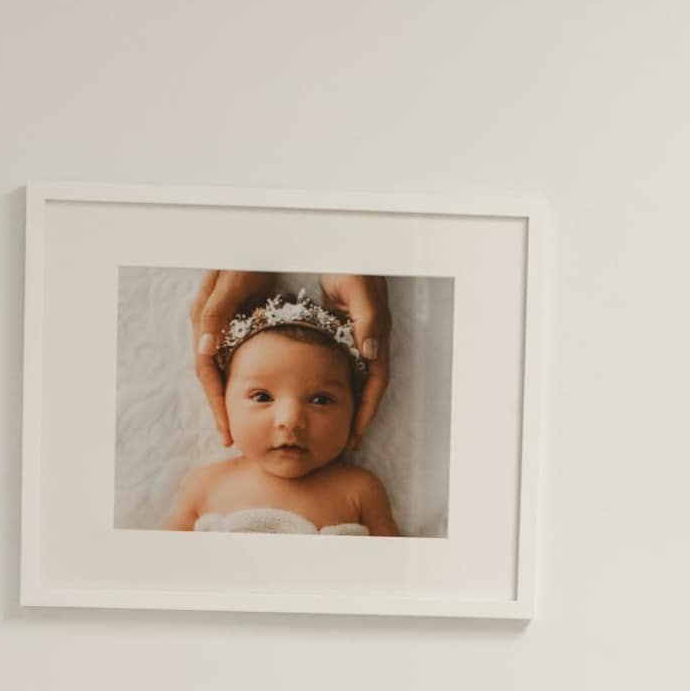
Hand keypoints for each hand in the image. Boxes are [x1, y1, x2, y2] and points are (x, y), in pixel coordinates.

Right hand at [187, 269, 277, 447]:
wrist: (264, 237)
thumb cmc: (250, 256)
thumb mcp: (235, 281)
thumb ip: (218, 312)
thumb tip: (205, 350)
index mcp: (204, 318)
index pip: (206, 370)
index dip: (215, 402)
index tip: (226, 431)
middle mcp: (208, 324)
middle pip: (212, 375)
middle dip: (221, 407)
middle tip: (231, 439)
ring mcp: (222, 322)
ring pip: (222, 368)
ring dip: (229, 395)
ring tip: (238, 424)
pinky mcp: (236, 319)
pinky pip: (235, 356)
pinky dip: (242, 377)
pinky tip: (253, 392)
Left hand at [321, 273, 390, 442]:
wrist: (342, 247)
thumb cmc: (351, 264)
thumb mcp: (358, 288)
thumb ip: (367, 318)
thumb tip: (371, 352)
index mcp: (374, 335)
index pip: (375, 382)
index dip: (367, 410)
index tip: (356, 434)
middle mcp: (366, 341)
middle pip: (364, 387)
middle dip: (357, 416)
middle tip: (344, 443)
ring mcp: (353, 337)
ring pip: (351, 379)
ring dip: (344, 403)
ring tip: (330, 429)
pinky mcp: (339, 331)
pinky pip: (337, 365)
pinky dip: (329, 383)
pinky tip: (314, 396)